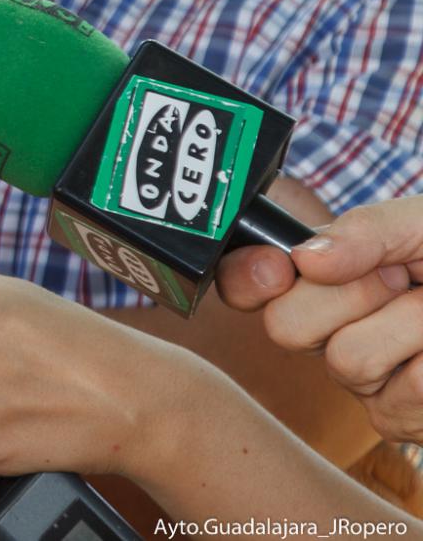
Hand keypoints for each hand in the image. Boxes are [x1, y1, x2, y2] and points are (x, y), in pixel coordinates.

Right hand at [218, 198, 422, 442]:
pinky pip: (403, 399)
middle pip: (287, 328)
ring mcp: (364, 382)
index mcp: (322, 278)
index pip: (247, 283)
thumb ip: (365, 231)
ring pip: (350, 361)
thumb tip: (305, 258)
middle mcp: (330, 332)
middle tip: (406, 281)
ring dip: (417, 326)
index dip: (250, 277)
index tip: (283, 268)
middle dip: (355, 295)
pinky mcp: (400, 422)